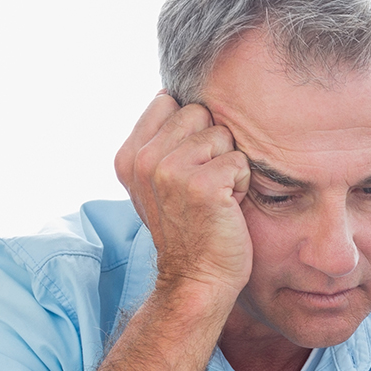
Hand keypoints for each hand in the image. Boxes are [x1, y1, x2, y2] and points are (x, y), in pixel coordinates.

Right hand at [114, 92, 252, 309]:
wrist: (197, 277)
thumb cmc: (190, 227)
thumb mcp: (159, 181)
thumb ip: (161, 140)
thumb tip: (174, 93)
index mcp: (129, 155)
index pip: (169, 102)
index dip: (190, 130)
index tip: (187, 167)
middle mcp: (144, 160)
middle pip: (199, 113)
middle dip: (212, 145)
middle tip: (204, 185)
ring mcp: (170, 171)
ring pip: (222, 135)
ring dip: (228, 165)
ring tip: (215, 196)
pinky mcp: (201, 184)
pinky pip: (239, 160)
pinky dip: (241, 182)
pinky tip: (226, 206)